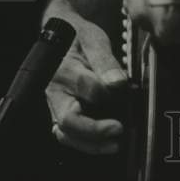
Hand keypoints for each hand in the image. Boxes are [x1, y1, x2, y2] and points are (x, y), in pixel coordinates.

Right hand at [45, 3, 126, 155]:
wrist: (62, 35)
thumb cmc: (78, 36)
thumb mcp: (93, 39)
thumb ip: (105, 61)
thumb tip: (118, 83)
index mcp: (63, 70)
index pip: (85, 86)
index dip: (106, 92)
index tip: (124, 89)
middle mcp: (55, 92)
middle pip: (68, 120)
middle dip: (94, 130)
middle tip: (118, 129)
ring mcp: (55, 106)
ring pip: (66, 134)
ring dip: (90, 144)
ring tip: (114, 145)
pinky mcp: (61, 114)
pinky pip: (69, 135)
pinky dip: (86, 143)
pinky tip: (105, 144)